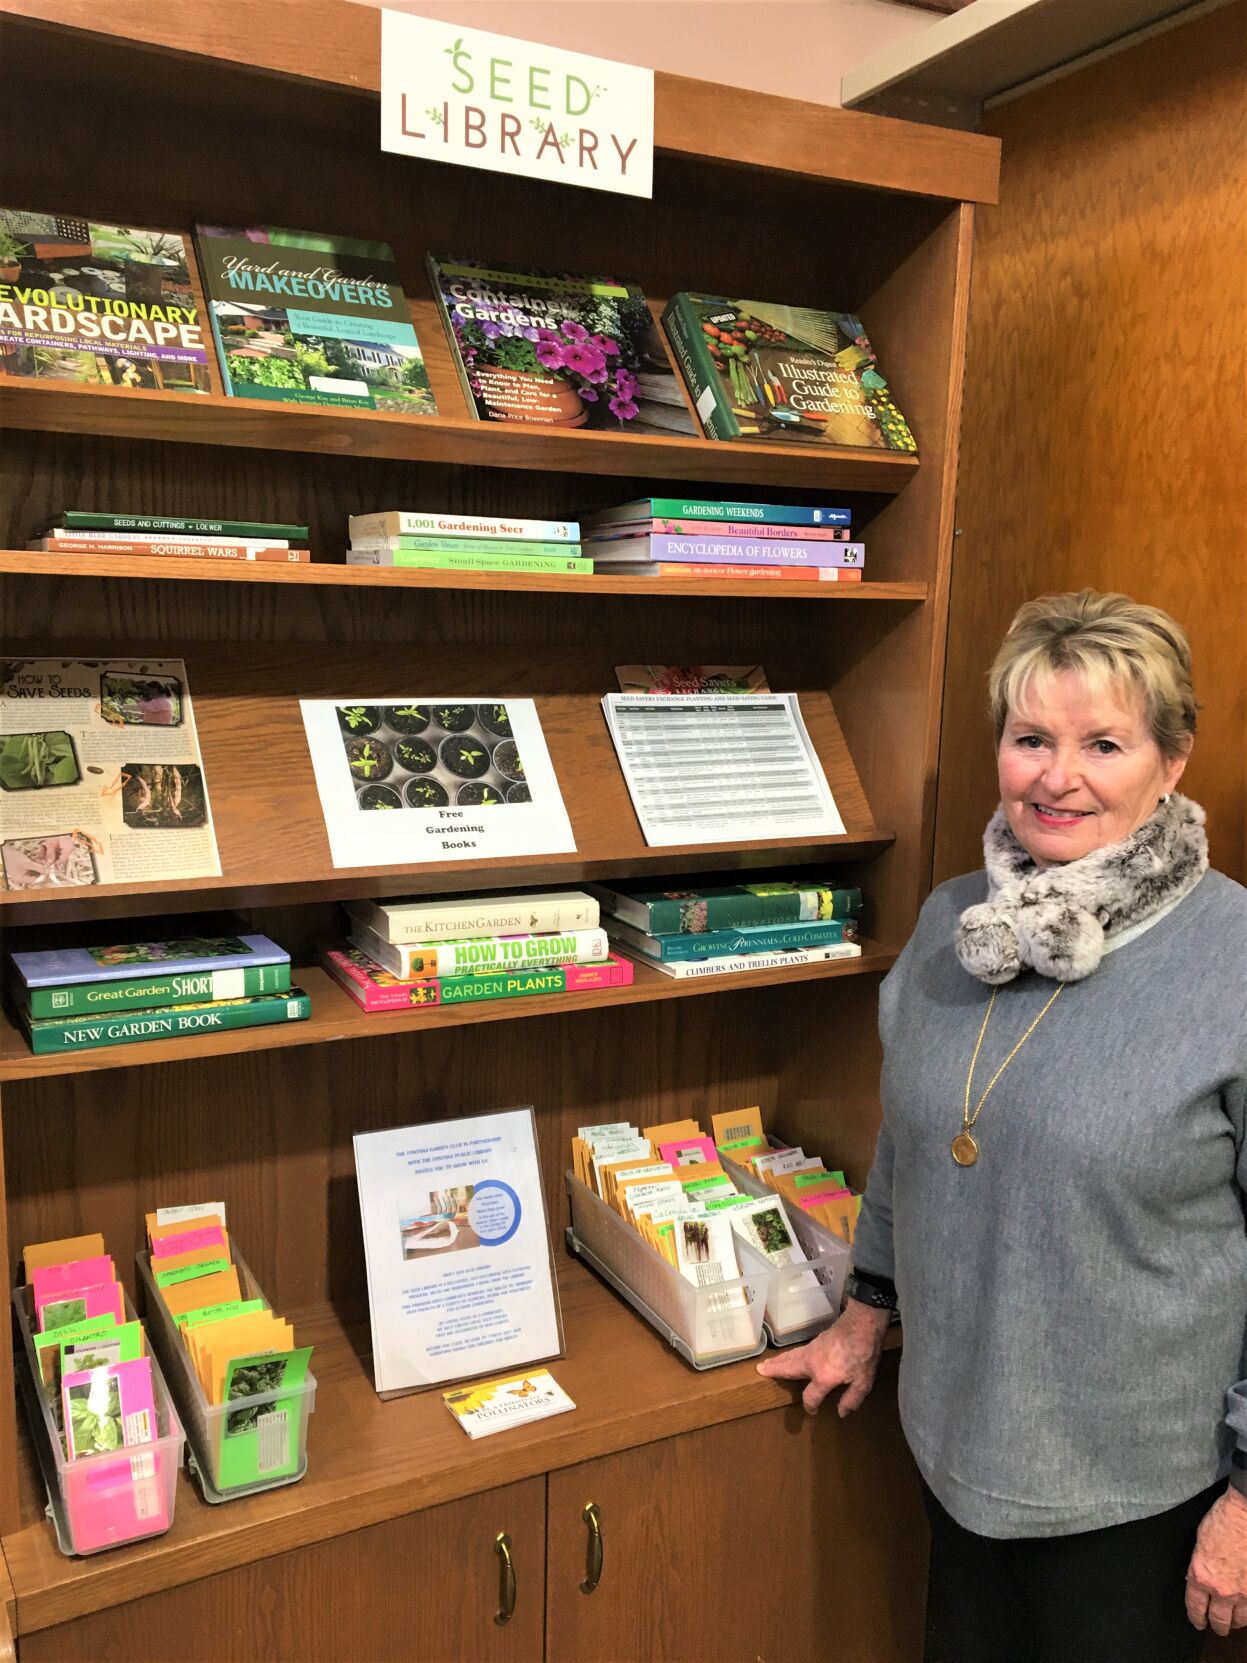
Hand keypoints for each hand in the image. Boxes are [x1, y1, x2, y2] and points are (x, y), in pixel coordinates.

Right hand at [755, 1299, 888, 1416]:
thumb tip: (841, 1412)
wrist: (862, 1323)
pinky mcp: (816, 1340)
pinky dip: (788, 1354)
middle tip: (760, 1370)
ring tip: (766, 1363)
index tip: (812, 1410)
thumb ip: (852, 1399)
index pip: (811, 1396)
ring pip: (790, 1356)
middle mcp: (812, 1363)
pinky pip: (797, 1350)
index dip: (811, 1406)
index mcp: (823, 1377)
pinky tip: (789, 1356)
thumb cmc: (864, 1354)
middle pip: (789, 1369)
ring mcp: (812, 1349)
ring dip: (778, 1361)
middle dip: (775, 1371)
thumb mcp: (864, 1382)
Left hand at [1186, 1485, 1246, 1634]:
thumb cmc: (1222, 1521)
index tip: (1197, 1622)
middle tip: (1217, 1627)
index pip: (1195, 1607)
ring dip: (1235, 1622)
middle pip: (1218, 1620)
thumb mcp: (1199, 1544)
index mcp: (1201, 1576)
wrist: (1245, 1514)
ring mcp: (1244, 1592)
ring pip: (1239, 1620)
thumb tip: (1199, 1580)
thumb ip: (1199, 1568)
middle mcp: (1222, 1589)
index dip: (1195, 1618)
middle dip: (1217, 1626)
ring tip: (1234, 1621)